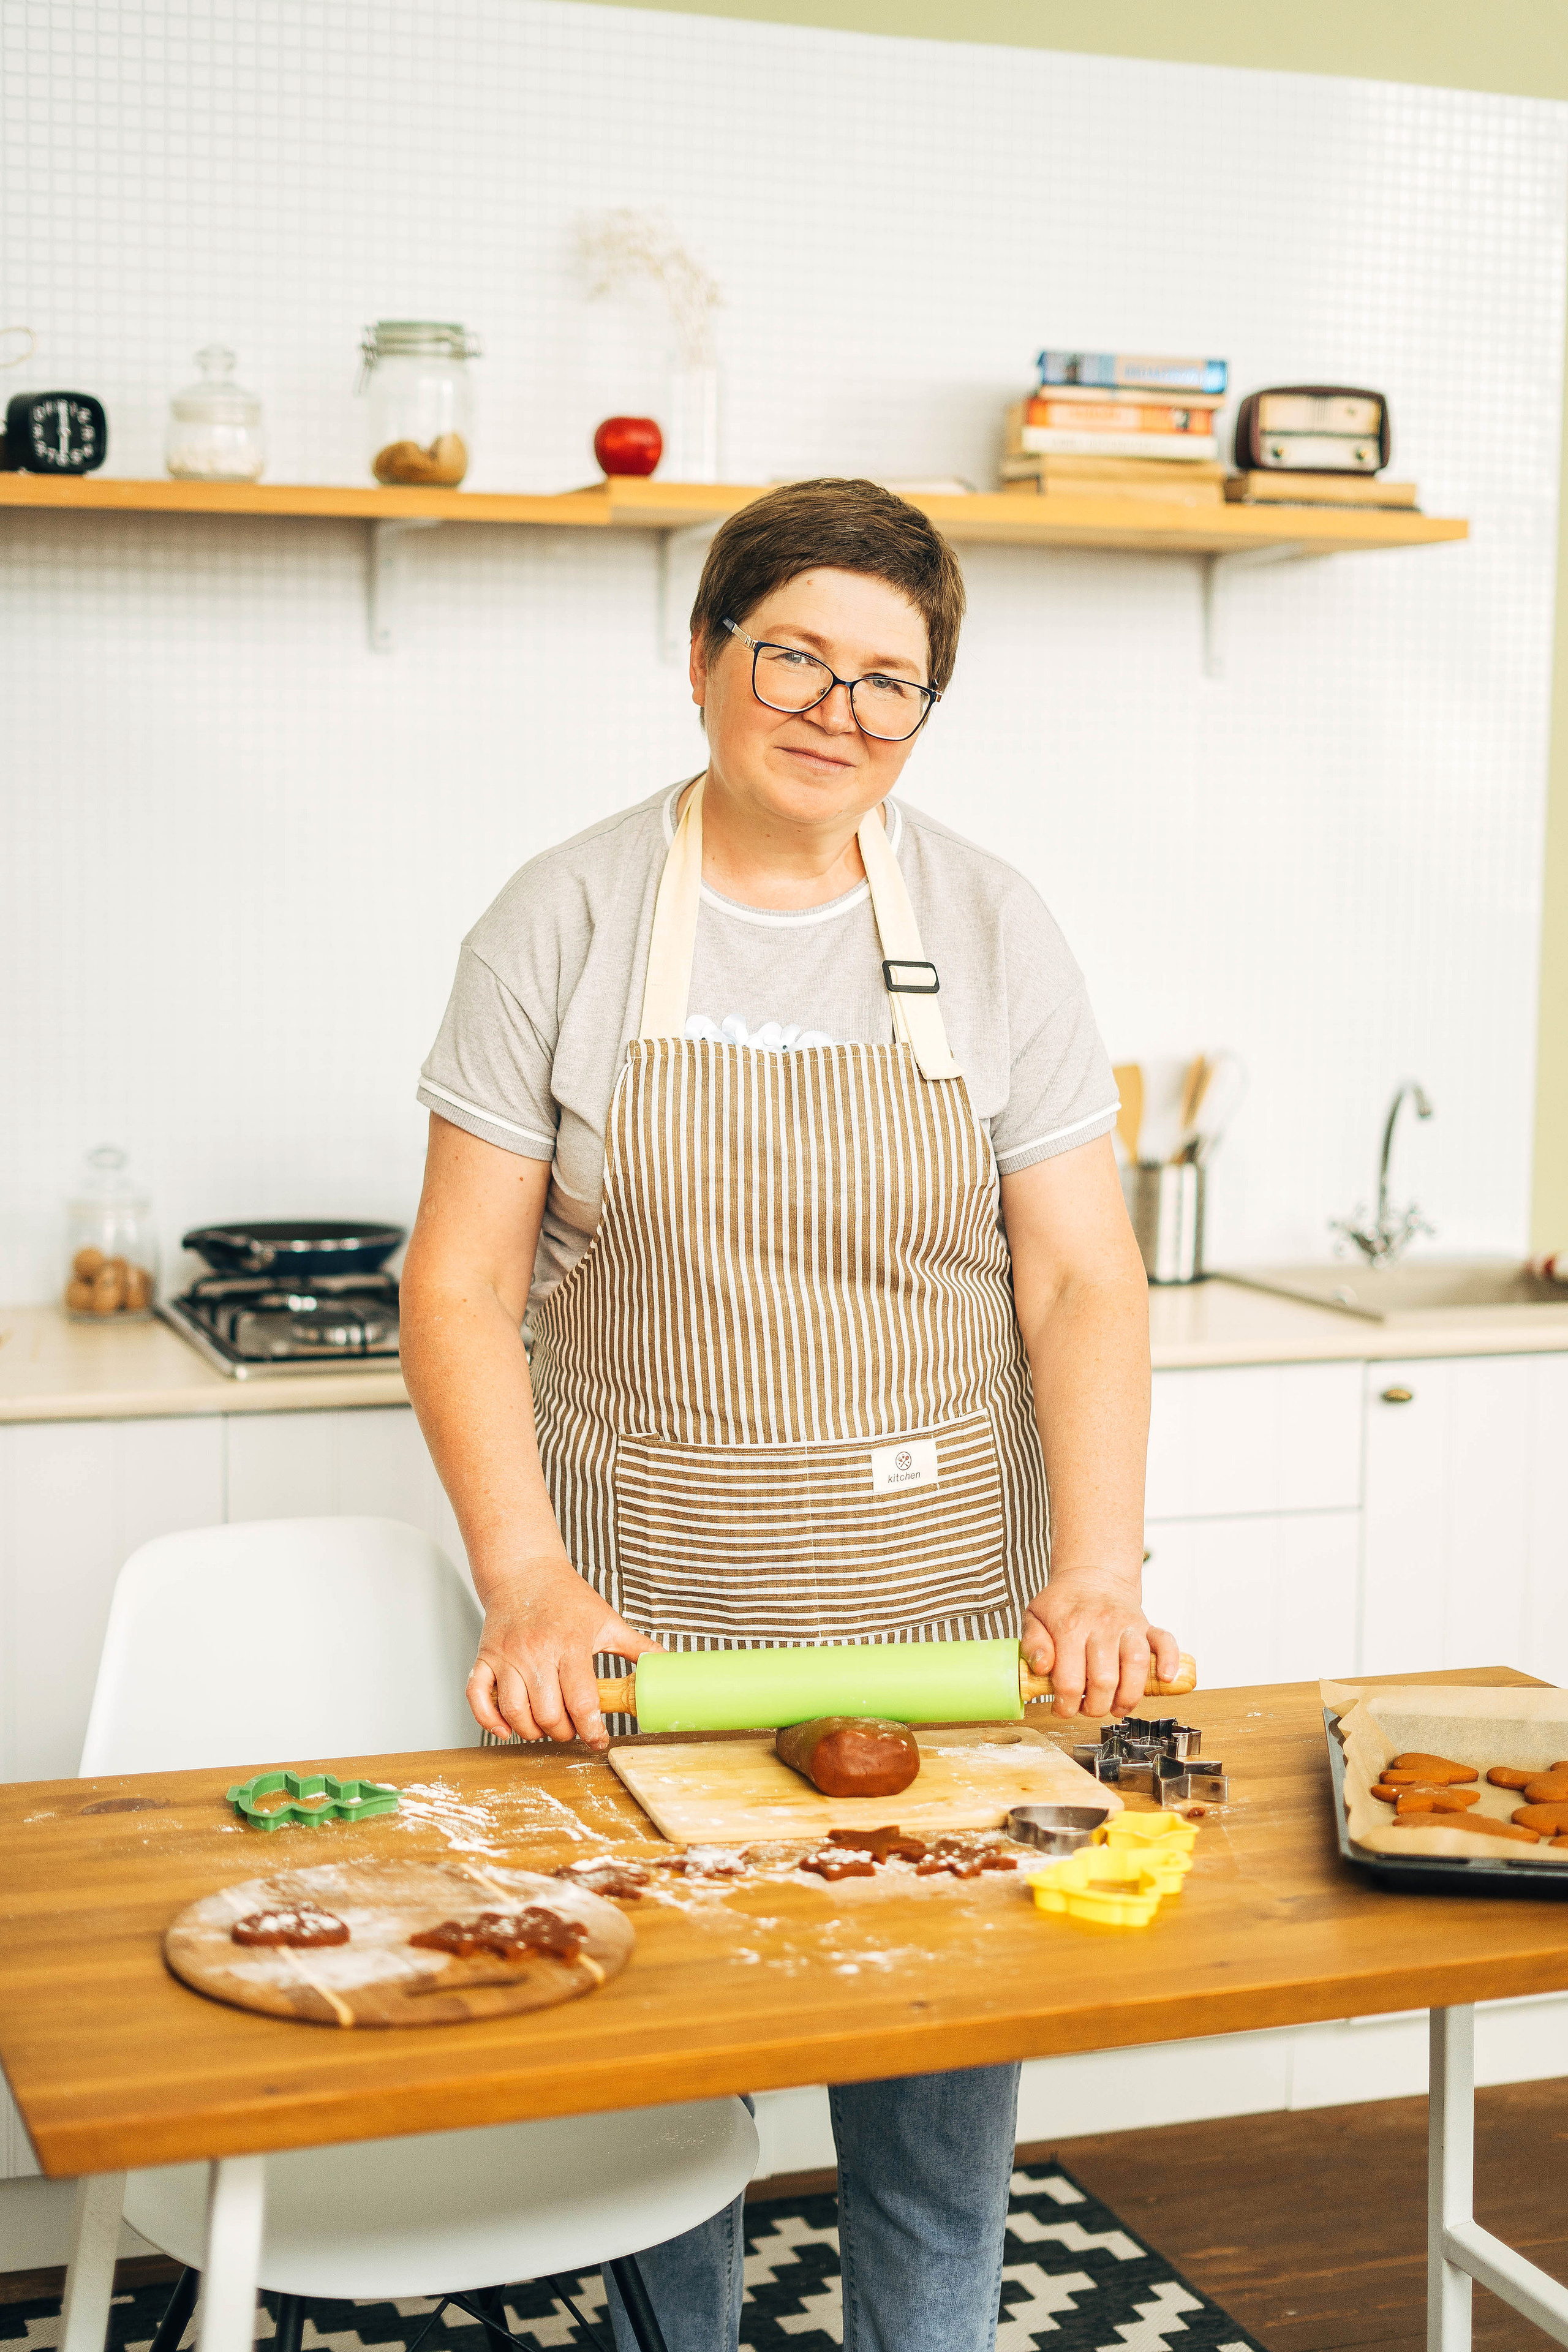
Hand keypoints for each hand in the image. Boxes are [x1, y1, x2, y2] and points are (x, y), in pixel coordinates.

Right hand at [467, 1558, 662, 1750]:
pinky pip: (478, 1698)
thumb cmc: (567, 1597)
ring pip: (515, 1712)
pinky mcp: (485, 1658)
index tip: (599, 1739)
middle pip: (548, 1714)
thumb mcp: (607, 1619)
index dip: (592, 1730)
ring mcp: (507, 1656)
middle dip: (564, 1733)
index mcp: (570, 1644)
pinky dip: (490, 1720)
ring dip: (533, 1731)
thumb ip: (637, 1646)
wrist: (524, 1570)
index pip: (582, 1701)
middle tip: (574, 1729)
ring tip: (547, 1727)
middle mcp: (536, 1652)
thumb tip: (664, 1664)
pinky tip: (507, 1728)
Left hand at [1022, 1567, 1178, 1718]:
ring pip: (1136, 1665)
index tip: (1063, 1709)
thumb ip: (1033, 1644)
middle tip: (1088, 1708)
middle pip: (1104, 1680)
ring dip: (1128, 1697)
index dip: (1066, 1705)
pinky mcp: (1147, 1625)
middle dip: (1095, 1707)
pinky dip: (1169, 1662)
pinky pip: (1166, 1642)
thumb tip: (1043, 1668)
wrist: (1092, 1575)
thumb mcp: (1034, 1617)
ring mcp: (1127, 1624)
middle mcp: (1101, 1624)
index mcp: (1070, 1626)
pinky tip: (1165, 1679)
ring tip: (1117, 1707)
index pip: (1069, 1680)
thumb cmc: (1063, 1603)